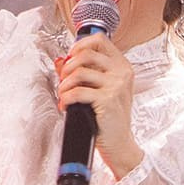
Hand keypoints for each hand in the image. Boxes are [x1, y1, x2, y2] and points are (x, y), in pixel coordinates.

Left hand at [57, 33, 141, 176]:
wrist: (119, 144)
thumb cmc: (109, 118)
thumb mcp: (100, 91)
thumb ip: (83, 73)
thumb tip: (60, 60)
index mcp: (122, 66)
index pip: (100, 40)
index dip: (80, 45)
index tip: (70, 56)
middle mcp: (122, 73)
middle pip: (86, 53)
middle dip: (68, 66)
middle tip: (63, 79)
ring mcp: (116, 85)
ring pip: (79, 72)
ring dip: (64, 84)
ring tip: (63, 94)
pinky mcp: (107, 99)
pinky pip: (77, 91)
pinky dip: (66, 98)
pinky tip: (66, 105)